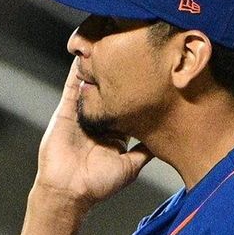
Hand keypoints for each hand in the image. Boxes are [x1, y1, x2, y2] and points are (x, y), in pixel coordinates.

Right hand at [33, 59, 153, 210]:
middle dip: (121, 74)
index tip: (153, 75)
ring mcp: (82, 113)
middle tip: (135, 53)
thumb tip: (166, 139)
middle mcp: (100, 120)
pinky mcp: (67, 110)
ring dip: (99, 66)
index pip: (129, 105)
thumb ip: (145, 151)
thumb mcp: (131, 166)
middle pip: (112, 91)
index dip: (139, 92)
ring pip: (93, 84)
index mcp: (116, 132)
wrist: (68, 190)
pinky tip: (86, 52)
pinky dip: (77, 70)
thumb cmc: (99, 184)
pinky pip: (72, 85)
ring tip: (110, 44)